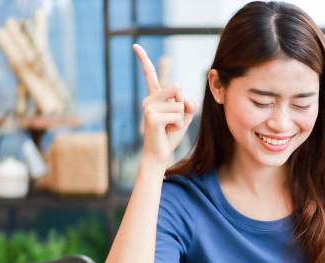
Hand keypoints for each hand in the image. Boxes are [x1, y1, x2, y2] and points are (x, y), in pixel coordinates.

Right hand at [133, 44, 198, 165]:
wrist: (159, 153)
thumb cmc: (170, 134)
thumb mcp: (184, 116)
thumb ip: (189, 105)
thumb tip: (187, 100)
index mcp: (155, 96)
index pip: (150, 74)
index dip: (143, 59)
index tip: (135, 45)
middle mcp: (149, 99)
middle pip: (178, 87)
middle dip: (183, 104)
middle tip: (173, 119)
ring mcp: (148, 107)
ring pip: (180, 104)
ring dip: (181, 118)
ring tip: (170, 126)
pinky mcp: (152, 117)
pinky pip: (178, 115)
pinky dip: (179, 125)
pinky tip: (168, 131)